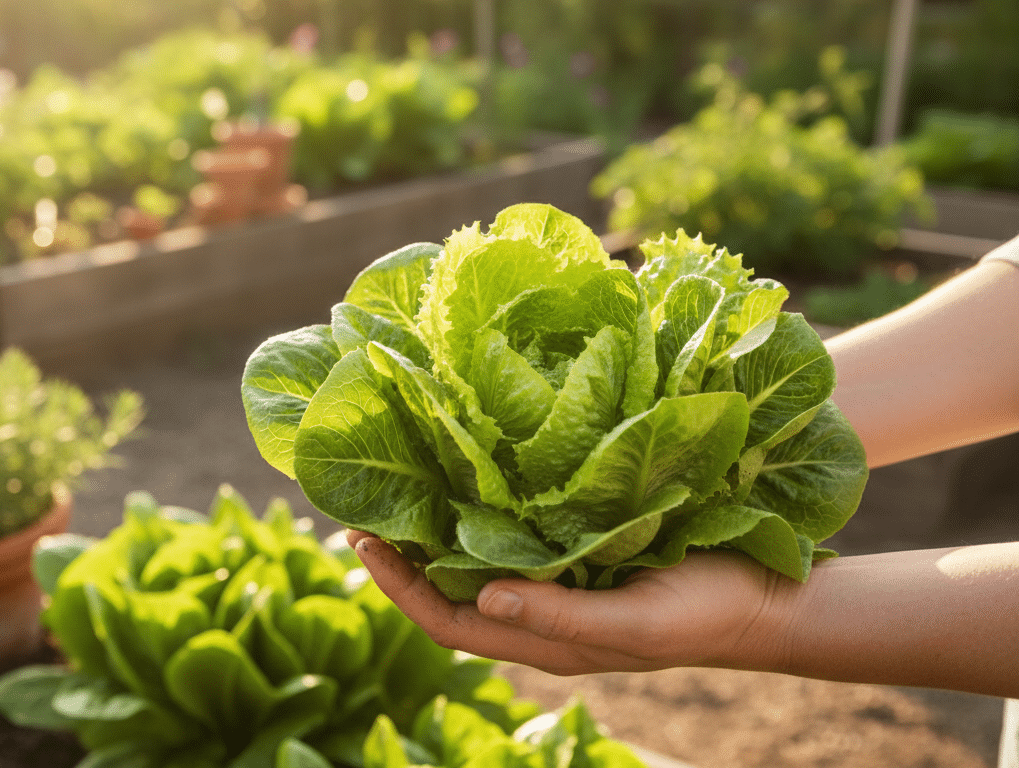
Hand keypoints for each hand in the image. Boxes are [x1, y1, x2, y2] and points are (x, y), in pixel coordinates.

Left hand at [346, 530, 792, 676]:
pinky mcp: (586, 552)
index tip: (361, 543)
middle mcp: (543, 615)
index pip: (449, 624)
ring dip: (438, 536)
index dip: (401, 589)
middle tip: (364, 513)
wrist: (769, 599)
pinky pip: (520, 539)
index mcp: (546, 641)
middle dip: (405, 561)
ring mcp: (563, 584)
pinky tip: (473, 481)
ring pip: (481, 566)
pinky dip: (485, 517)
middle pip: (453, 595)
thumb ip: (560, 617)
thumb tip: (481, 598)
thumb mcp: (634, 624)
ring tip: (403, 493)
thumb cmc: (704, 614)